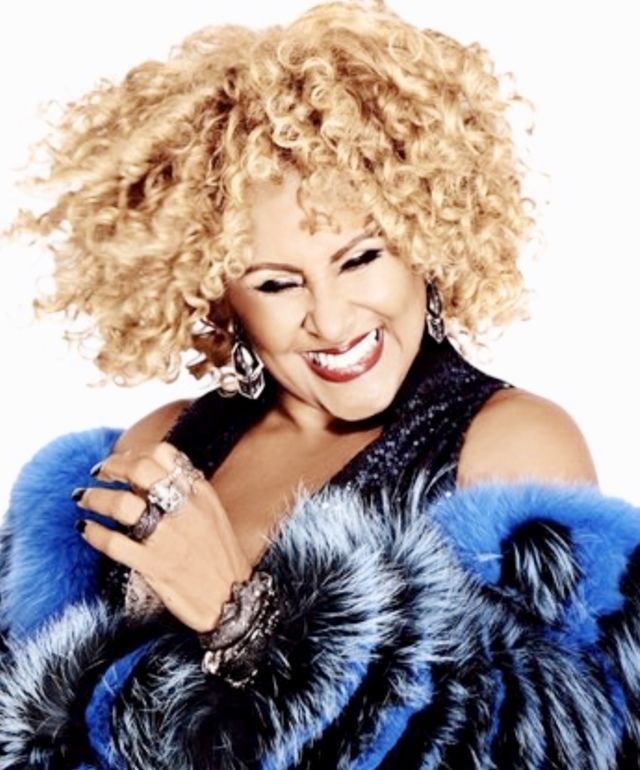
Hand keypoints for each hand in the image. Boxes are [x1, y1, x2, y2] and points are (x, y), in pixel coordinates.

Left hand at [74, 442, 252, 632]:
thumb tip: (146, 477)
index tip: (121, 461)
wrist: (233, 599)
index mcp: (200, 494)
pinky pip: (113, 543)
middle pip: (140, 470)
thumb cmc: (220, 556)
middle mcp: (185, 510)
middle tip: (99, 473)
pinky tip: (85, 529)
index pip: (163, 454)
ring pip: (121, 504)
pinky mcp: (153, 566)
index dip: (134, 452)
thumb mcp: (212, 513)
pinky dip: (93, 533)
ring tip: (83, 497)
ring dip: (94, 497)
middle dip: (112, 466)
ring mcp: (168, 538)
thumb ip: (185, 492)